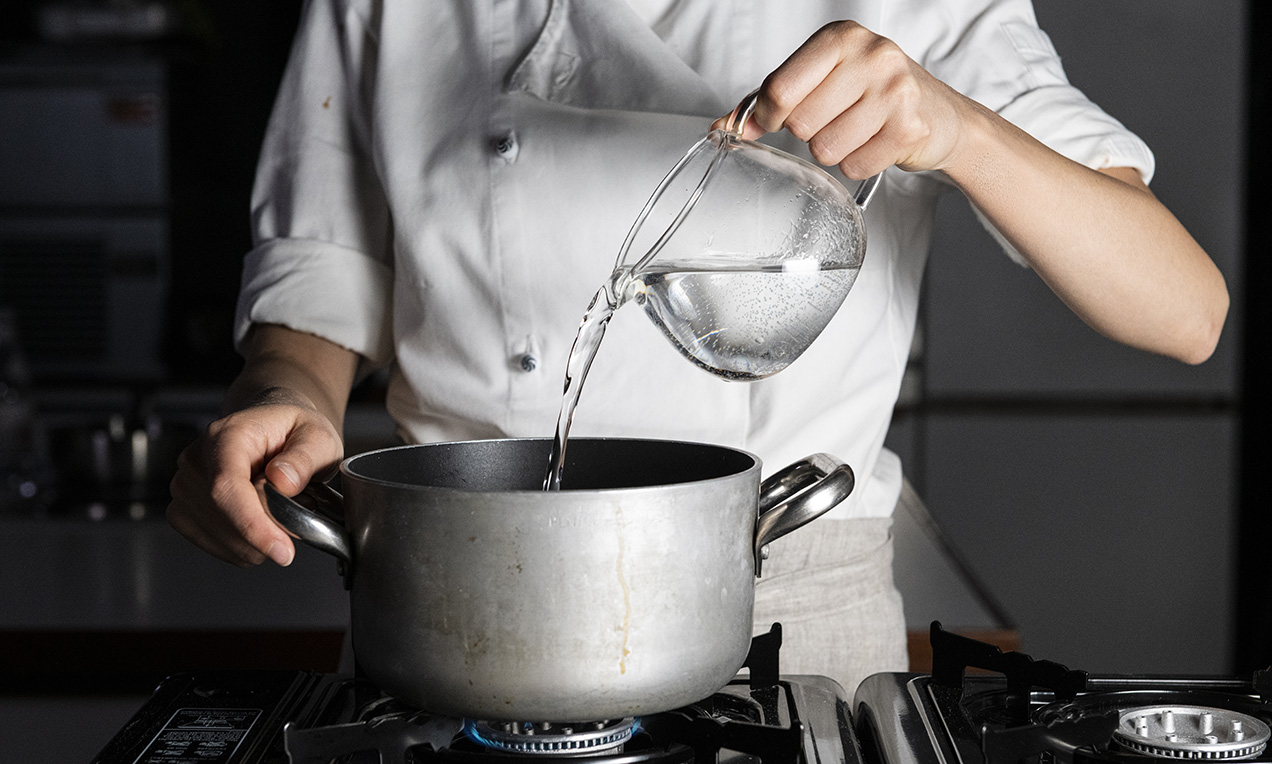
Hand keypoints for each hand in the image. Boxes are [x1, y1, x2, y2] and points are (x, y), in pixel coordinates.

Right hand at [167, 392, 344, 567]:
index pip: (226, 485)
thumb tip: (284, 483)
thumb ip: (305, 459)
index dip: (252, 524)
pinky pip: (208, 543)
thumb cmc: (294, 432)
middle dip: (264, 534)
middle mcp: (198, 458)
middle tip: (296, 520)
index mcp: (228, 435)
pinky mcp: (183, 508)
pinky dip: (238, 549)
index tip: (282, 549)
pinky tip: (258, 532)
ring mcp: (185, 484)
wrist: (275, 430)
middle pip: (221, 515)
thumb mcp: (317, 438)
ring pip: (215, 535)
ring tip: (277, 514)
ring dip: (254, 543)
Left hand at [716, 21, 979, 178]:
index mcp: (840, 38)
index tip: (770, 122)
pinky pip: (854, 167)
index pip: (780, 88)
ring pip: (825, 149)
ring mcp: (894, 91)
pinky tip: (874, 144)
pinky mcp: (909, 128)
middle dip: (809, 133)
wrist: (941, 114)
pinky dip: (858, 164)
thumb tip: (724, 127)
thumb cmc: (872, 94)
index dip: (766, 116)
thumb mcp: (821, 81)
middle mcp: (871, 56)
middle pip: (800, 123)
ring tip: (856, 132)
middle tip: (834, 121)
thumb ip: (770, 100)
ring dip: (834, 151)